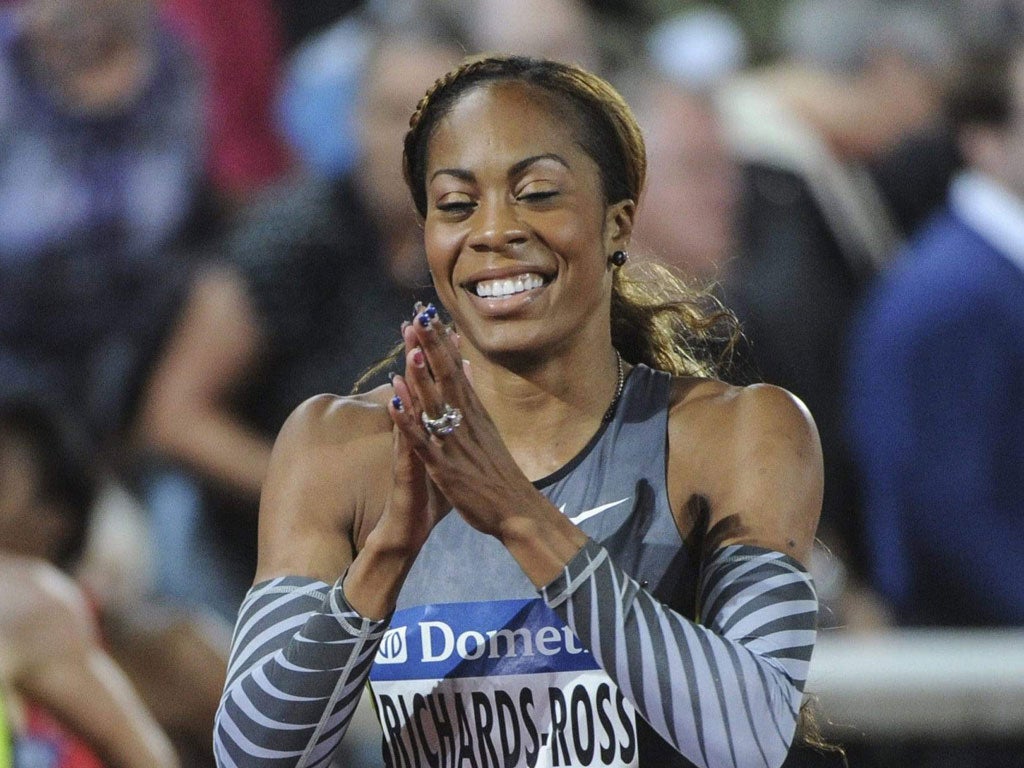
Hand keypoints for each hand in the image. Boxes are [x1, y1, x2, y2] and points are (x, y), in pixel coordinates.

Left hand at [387, 305, 540, 539]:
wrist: (518, 510)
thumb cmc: (499, 473)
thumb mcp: (487, 429)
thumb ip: (471, 398)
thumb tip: (464, 366)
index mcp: (474, 413)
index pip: (455, 369)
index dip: (441, 342)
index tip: (429, 314)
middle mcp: (466, 422)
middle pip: (447, 377)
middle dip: (432, 346)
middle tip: (420, 315)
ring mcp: (455, 443)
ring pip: (436, 404)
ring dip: (421, 376)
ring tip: (410, 348)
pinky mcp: (446, 468)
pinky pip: (423, 441)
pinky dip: (408, 421)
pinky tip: (394, 403)